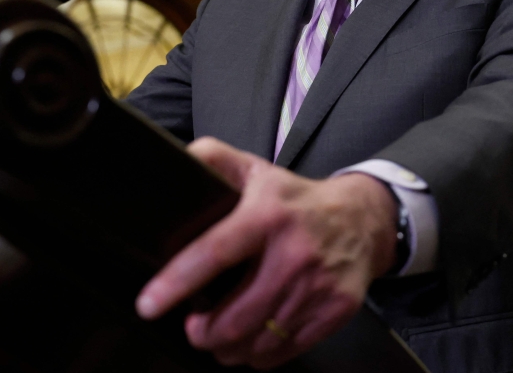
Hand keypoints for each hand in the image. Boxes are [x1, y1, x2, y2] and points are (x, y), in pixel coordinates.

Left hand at [135, 137, 397, 369]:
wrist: (363, 219)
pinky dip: (259, 354)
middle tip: (194, 325)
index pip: (216, 252)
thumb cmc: (298, 199)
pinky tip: (253, 338)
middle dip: (201, 332)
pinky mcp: (335, 310)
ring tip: (220, 335)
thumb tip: (178, 164)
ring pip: (256, 341)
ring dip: (228, 347)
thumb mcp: (257, 170)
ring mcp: (318, 286)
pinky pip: (283, 351)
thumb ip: (214, 159)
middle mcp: (295, 253)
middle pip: (233, 318)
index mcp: (269, 215)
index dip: (177, 282)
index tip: (148, 305)